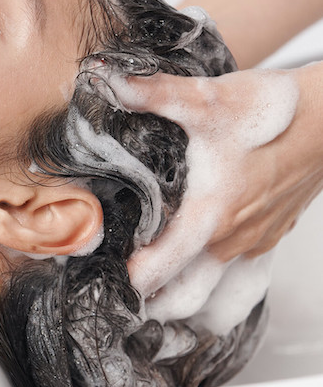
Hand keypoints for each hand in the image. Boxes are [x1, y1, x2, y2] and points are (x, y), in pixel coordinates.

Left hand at [97, 64, 322, 296]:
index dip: (134, 279)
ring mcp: (255, 242)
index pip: (164, 268)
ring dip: (190, 304)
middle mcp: (233, 238)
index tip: (112, 275)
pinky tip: (205, 270)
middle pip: (190, 299)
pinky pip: (244, 282)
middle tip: (130, 292)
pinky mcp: (271, 236)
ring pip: (221, 299)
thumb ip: (154, 93)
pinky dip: (221, 290)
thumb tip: (110, 81)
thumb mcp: (206, 98)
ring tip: (163, 294)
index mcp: (212, 213)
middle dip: (157, 302)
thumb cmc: (275, 112)